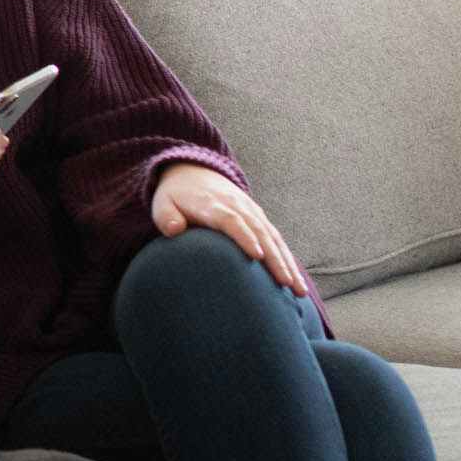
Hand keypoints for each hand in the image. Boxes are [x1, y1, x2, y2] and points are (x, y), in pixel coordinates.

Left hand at [150, 163, 304, 293]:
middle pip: (260, 233)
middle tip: (287, 283)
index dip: (245, 237)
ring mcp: (251, 212)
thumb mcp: (162, 203)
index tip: (257, 256)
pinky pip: (275, 238)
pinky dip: (286, 258)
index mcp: (213, 205)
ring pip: (273, 238)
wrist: (193, 172)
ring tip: (298, 289)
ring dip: (287, 263)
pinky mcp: (258, 217)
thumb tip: (175, 230)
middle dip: (275, 258)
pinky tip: (295, 279)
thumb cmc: (175, 196)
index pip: (232, 221)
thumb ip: (166, 217)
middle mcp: (238, 207)